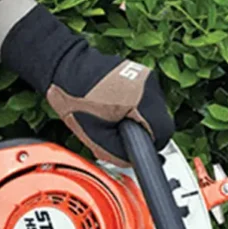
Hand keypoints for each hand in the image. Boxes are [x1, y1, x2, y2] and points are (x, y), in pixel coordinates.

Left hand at [0, 5, 174, 166]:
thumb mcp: (95, 137)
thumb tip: (132, 160)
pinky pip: (147, 98)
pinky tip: (115, 105)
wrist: (64, 68)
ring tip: (114, 115)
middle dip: (142, 130)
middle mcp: (148, 85)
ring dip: (140, 117)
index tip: (134, 146)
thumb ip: (118, 153)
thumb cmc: (74, 98)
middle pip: (160, 120)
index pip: (163, 132)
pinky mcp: (141, 72)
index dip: (149, 144)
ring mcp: (146, 76)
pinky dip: (135, 105)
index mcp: (140, 100)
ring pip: (154, 109)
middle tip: (118, 131)